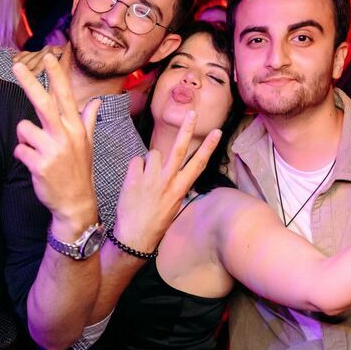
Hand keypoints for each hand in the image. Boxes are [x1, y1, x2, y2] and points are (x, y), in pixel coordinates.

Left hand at [11, 50, 100, 236]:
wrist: (76, 204)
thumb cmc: (79, 171)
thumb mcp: (87, 144)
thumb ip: (88, 120)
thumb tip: (96, 102)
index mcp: (76, 128)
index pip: (65, 96)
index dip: (57, 75)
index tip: (49, 56)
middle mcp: (65, 136)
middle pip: (43, 103)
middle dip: (29, 83)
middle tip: (15, 66)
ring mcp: (53, 150)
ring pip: (24, 129)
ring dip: (25, 139)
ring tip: (37, 151)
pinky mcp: (40, 165)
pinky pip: (19, 150)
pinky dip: (22, 156)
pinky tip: (35, 165)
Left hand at [112, 113, 221, 251]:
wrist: (134, 236)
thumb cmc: (155, 223)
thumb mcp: (174, 207)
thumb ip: (176, 188)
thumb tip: (178, 175)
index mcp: (180, 189)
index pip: (198, 164)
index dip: (208, 147)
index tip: (217, 132)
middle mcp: (168, 181)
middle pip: (180, 149)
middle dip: (187, 129)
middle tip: (192, 113)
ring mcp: (150, 179)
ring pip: (153, 153)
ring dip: (149, 162)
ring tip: (145, 180)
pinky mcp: (134, 178)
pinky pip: (136, 161)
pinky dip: (135, 169)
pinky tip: (134, 183)